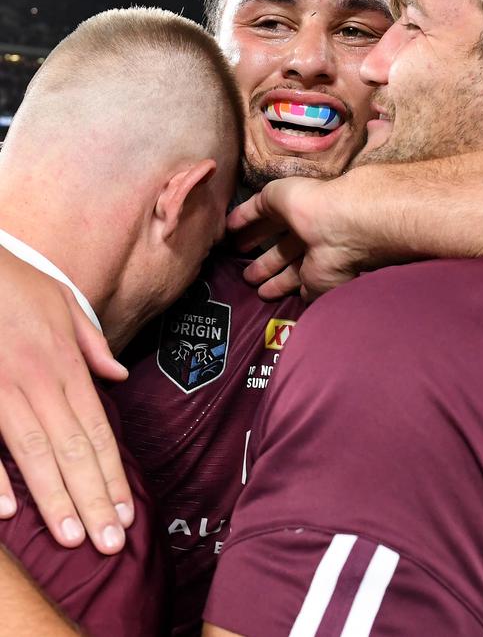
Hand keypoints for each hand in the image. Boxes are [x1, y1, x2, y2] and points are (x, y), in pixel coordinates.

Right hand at [0, 247, 132, 553]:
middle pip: (72, 448)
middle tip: (110, 544)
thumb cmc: (12, 283)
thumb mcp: (62, 301)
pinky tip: (7, 513)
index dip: (113, 473)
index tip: (126, 511)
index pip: (97, 429)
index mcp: (64, 362)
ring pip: (33, 451)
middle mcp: (37, 379)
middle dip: (93, 499)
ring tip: (74, 538)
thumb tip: (118, 376)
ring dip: (54, 498)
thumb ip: (91, 343)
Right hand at [228, 175, 367, 300]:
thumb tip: (239, 223)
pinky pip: (306, 290)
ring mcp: (315, 260)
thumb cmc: (305, 204)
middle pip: (281, 251)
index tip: (234, 240)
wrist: (338, 227)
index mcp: (297, 212)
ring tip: (255, 290)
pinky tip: (284, 300)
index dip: (252, 229)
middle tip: (245, 274)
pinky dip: (295, 294)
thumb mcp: (273, 194)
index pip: (270, 222)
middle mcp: (307, 236)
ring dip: (274, 281)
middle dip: (264, 262)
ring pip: (292, 273)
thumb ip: (257, 206)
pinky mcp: (320, 282)